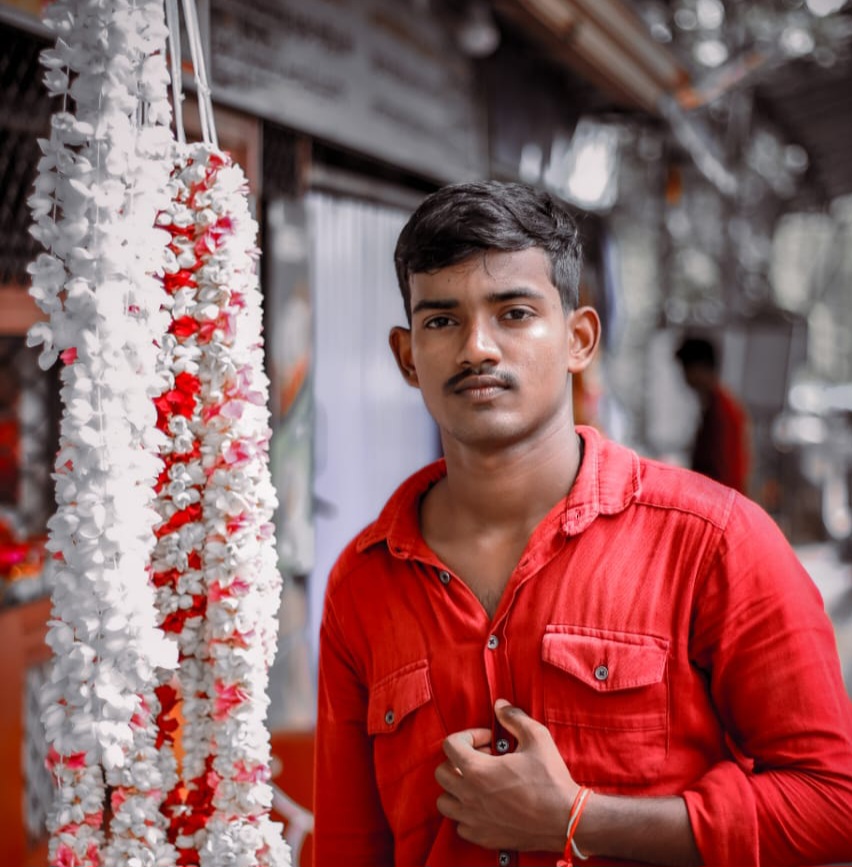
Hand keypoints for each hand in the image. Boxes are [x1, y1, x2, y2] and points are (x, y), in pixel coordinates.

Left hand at [434, 699, 576, 851]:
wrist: (566, 821)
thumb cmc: (551, 779)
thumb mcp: (537, 737)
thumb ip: (514, 718)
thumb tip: (500, 705)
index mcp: (477, 771)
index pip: (449, 745)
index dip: (468, 736)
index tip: (489, 740)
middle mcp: (469, 796)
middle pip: (442, 773)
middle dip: (459, 761)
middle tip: (484, 760)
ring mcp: (474, 820)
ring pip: (445, 802)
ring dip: (457, 789)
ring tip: (479, 783)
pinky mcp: (483, 838)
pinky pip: (460, 825)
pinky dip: (467, 815)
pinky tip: (486, 806)